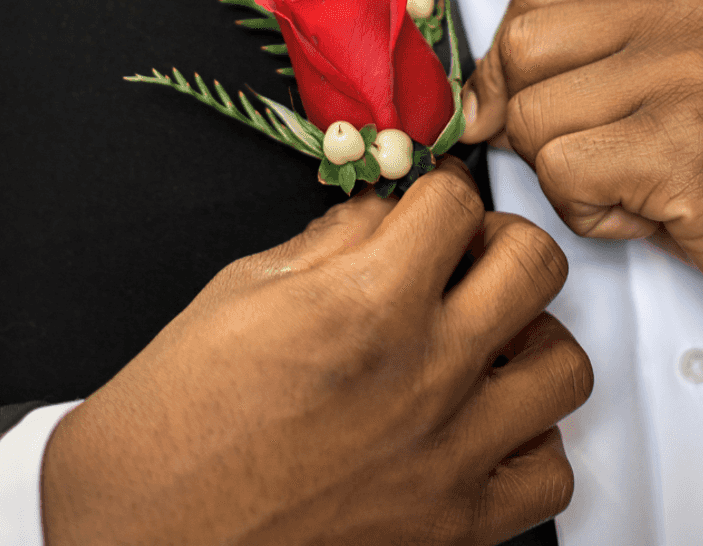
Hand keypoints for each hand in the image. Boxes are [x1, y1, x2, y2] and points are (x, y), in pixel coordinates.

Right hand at [40, 159, 589, 545]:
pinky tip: (488, 429)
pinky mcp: (454, 527)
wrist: (137, 536)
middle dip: (504, 243)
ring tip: (491, 345)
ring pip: (564, 366)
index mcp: (363, 306)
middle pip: (534, 265)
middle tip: (472, 257)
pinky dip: (530, 444)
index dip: (441, 192)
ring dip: (532, 341)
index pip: (455, 203)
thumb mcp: (237, 296)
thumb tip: (381, 215)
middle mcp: (422, 376)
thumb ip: (330, 246)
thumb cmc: (168, 428)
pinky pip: (550, 473)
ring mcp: (448, 456)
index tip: (433, 207)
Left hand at [461, 0, 702, 460]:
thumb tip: (471, 98)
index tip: (545, 114)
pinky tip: (654, 216)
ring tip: (641, 190)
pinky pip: (563, 176)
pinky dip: (590, 215)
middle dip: (535, 124)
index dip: (516, 67)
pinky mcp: (687, 150)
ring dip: (567, 177)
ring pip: (533, 120)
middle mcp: (690, 12)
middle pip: (520, 49)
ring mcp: (692, 75)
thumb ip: (585, 66)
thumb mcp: (677, 87)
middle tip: (601, 161)